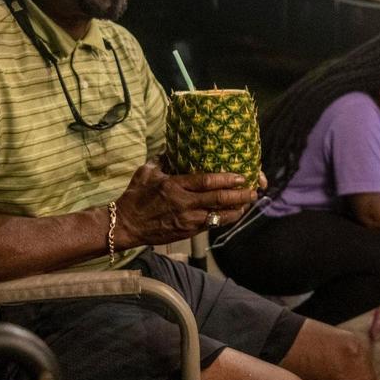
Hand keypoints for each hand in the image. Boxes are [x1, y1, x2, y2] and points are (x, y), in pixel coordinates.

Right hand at [113, 163, 257, 247]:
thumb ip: (163, 159)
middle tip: (254, 190)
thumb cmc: (135, 196)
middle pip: (218, 200)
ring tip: (248, 203)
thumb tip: (174, 147)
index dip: (227, 179)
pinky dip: (224, 220)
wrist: (125, 225)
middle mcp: (184, 204)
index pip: (207, 182)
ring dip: (236, 210)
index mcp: (175, 186)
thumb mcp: (147, 172)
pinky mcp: (187, 232)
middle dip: (239, 195)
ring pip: (219, 216)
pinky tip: (234, 214)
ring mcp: (187, 220)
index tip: (241, 176)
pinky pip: (211, 225)